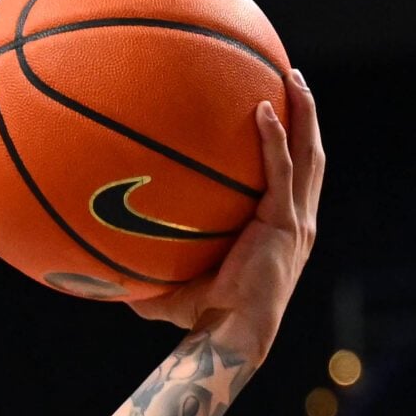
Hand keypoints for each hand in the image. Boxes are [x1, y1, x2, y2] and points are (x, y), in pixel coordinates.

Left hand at [129, 71, 323, 352]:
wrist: (230, 336)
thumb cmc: (204, 319)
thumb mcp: (175, 284)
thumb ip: (151, 269)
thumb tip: (105, 267)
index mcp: (280, 230)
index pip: (292, 178)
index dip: (292, 145)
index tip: (280, 111)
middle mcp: (296, 221)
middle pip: (310, 156)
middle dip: (306, 115)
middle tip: (293, 80)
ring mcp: (295, 221)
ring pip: (307, 155)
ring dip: (304, 114)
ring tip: (293, 79)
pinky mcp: (286, 224)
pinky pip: (281, 171)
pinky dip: (274, 139)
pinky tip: (262, 110)